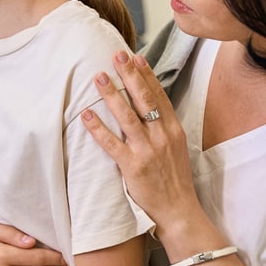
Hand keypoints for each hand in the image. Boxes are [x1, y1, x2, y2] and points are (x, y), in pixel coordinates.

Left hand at [81, 51, 198, 227]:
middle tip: (117, 55)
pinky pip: (111, 143)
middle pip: (144, 99)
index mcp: (173, 130)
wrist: (179, 210)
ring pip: (127, 116)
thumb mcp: (176, 149)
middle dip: (130, 75)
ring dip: (111, 94)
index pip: (159, 96)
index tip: (136, 58)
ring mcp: (147, 151)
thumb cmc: (174, 180)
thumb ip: (164, 128)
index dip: (147, 75)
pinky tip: (86, 115)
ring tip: (98, 77)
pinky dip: (98, 128)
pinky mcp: (133, 167)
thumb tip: (149, 109)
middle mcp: (162, 136)